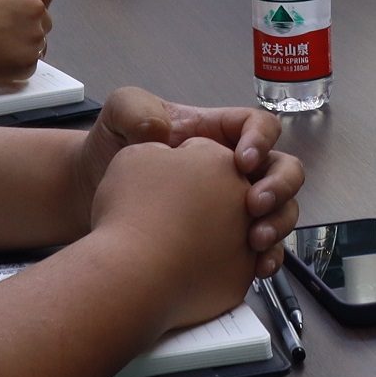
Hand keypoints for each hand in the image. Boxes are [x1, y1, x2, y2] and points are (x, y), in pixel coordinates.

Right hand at [0, 0, 55, 83]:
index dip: (32, 2)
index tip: (23, 10)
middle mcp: (34, 6)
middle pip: (43, 19)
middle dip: (27, 26)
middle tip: (1, 32)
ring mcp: (33, 35)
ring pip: (36, 43)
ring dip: (20, 46)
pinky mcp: (26, 62)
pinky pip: (28, 65)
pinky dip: (14, 65)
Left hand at [72, 90, 303, 269]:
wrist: (91, 197)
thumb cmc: (110, 151)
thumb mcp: (119, 114)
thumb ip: (137, 108)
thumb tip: (163, 130)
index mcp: (218, 134)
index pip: (260, 127)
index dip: (261, 141)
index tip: (242, 161)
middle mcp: (234, 170)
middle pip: (284, 170)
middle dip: (280, 187)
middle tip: (255, 204)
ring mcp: (234, 208)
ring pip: (280, 211)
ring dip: (278, 224)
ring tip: (255, 240)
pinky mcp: (229, 242)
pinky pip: (262, 250)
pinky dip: (267, 258)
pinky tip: (257, 268)